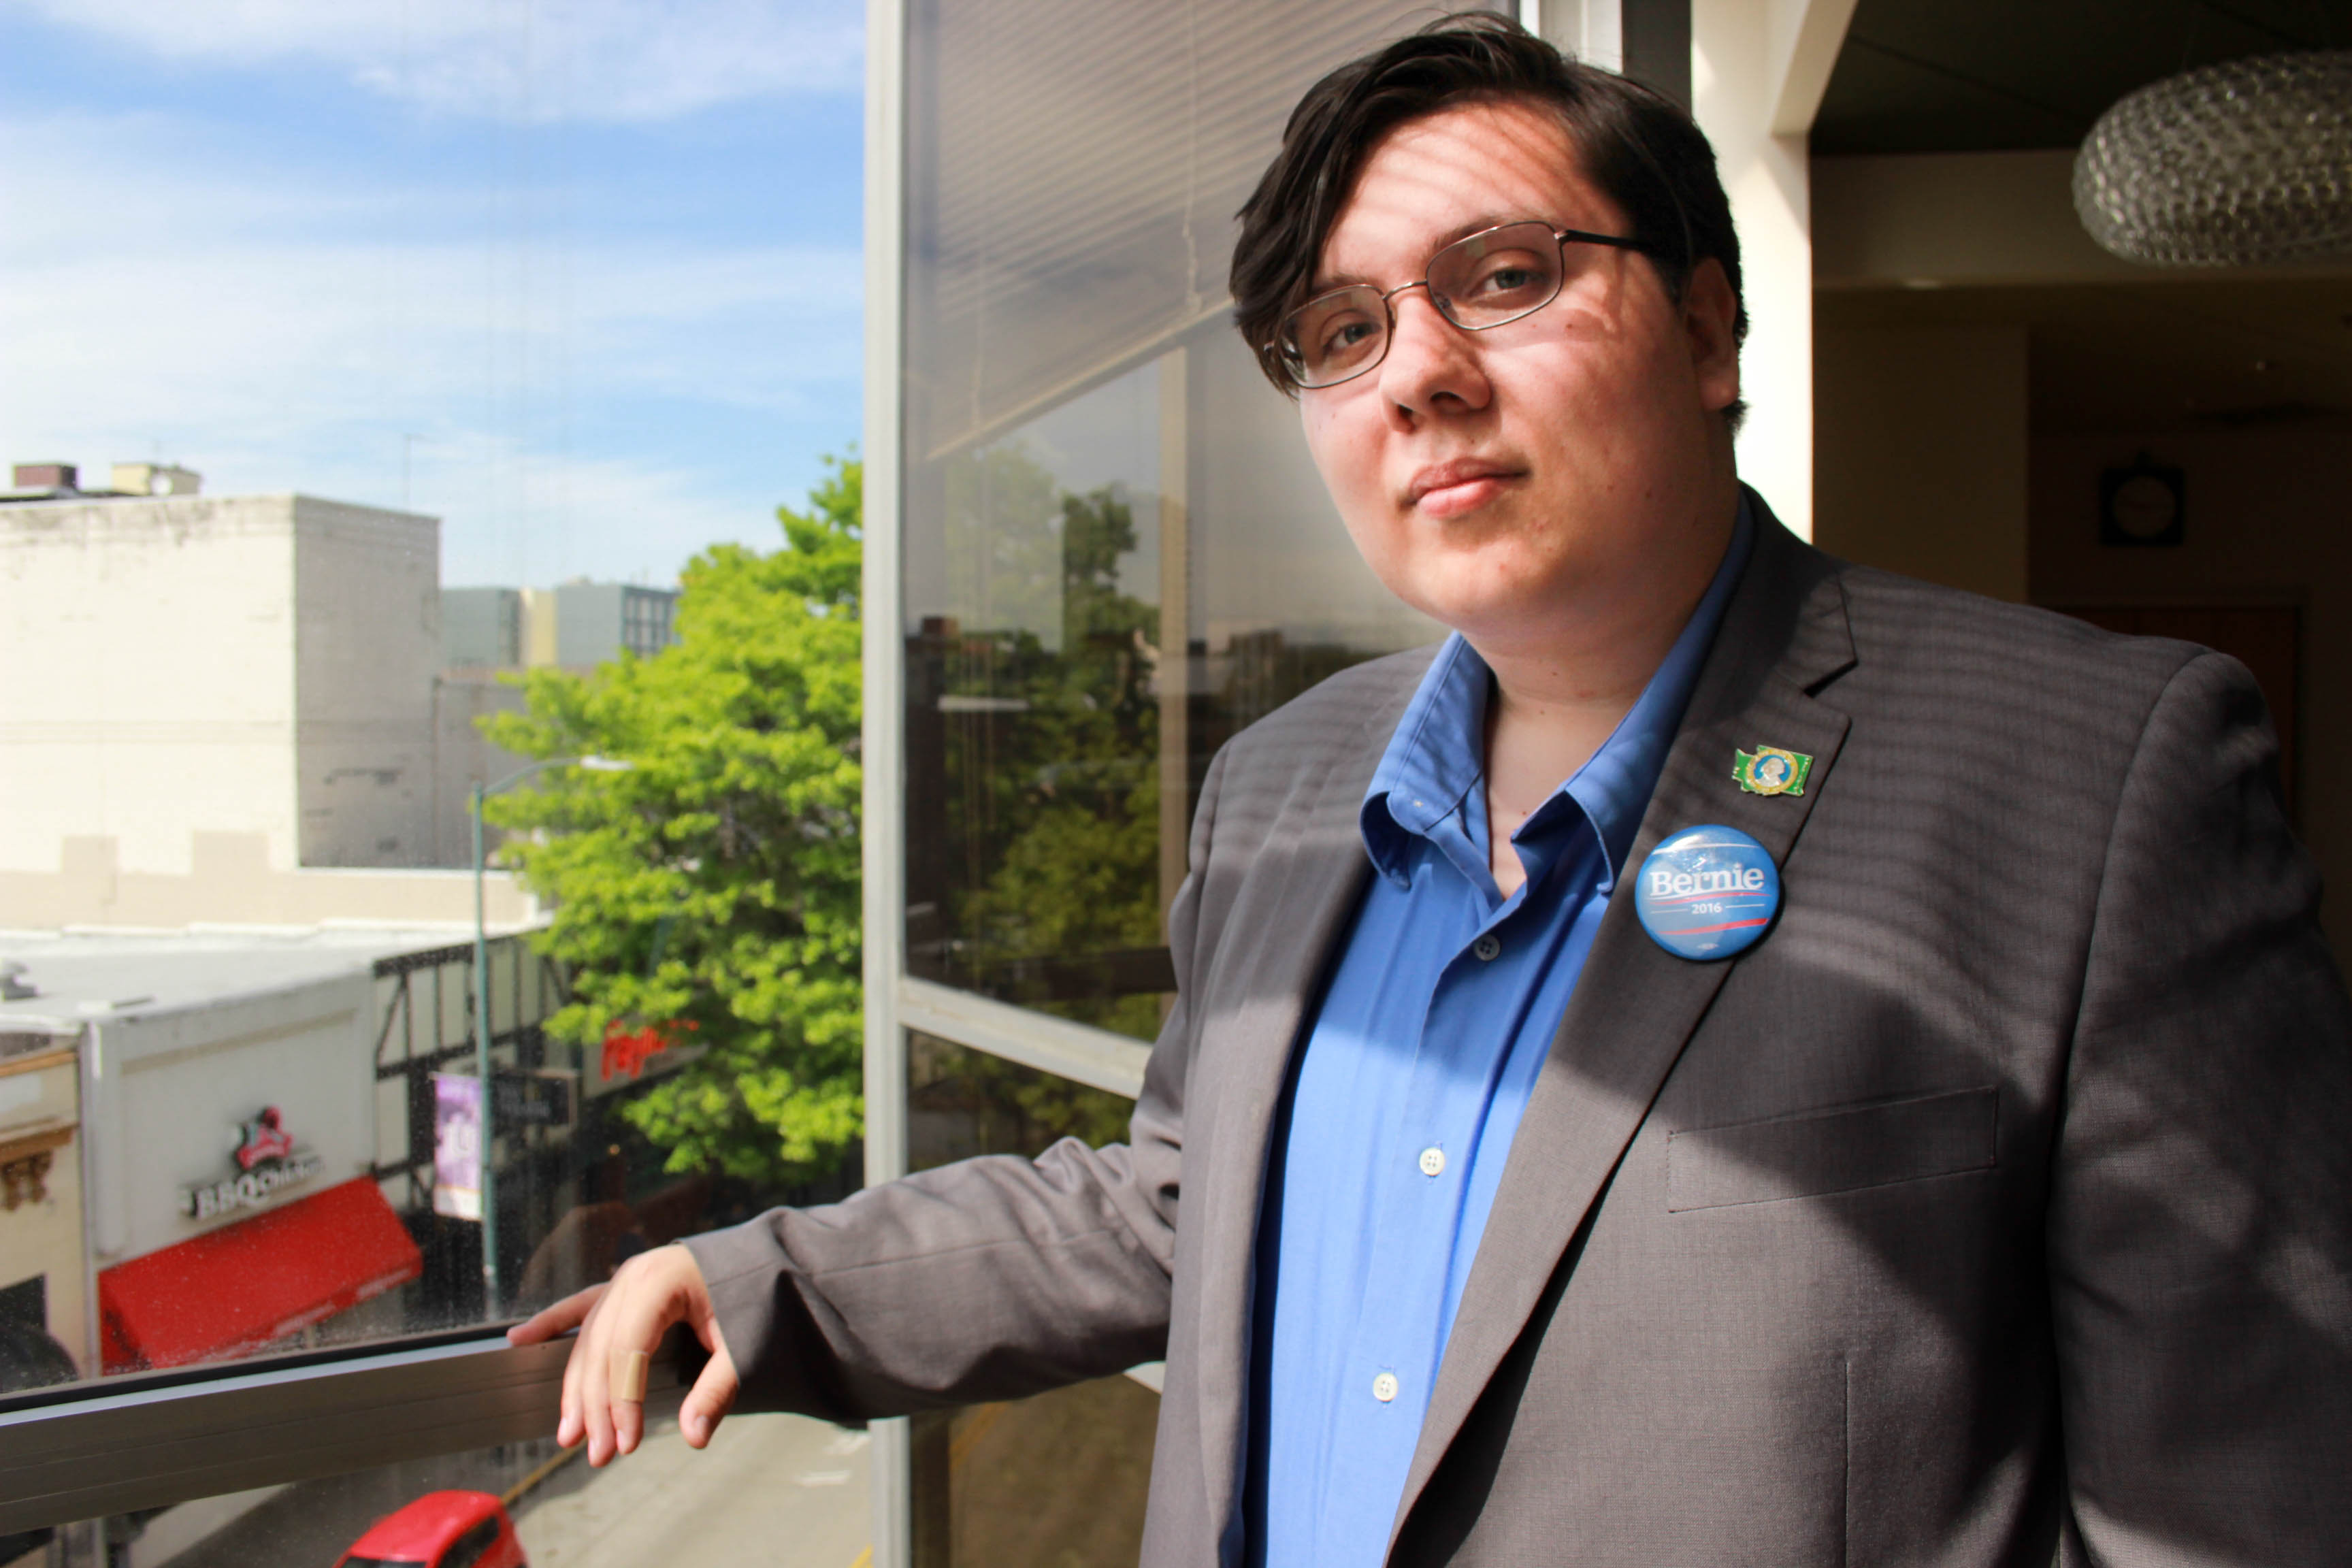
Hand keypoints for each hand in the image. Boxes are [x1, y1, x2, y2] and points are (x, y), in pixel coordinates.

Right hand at [508, 1243, 740, 1466]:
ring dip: (575, 1389)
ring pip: (587, 1341)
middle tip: (597, 1454)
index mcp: (659, 1282)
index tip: (626, 1444)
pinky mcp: (617, 1286)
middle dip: (596, 1407)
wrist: (754, 1259)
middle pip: (601, 1351)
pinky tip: (518, 1340)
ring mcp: (620, 1279)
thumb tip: (694, 1438)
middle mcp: (630, 1278)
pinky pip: (577, 1309)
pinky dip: (549, 1324)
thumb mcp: (742, 1341)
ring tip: (569, 1434)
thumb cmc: (748, 1297)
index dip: (623, 1402)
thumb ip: (718, 1388)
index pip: (628, 1351)